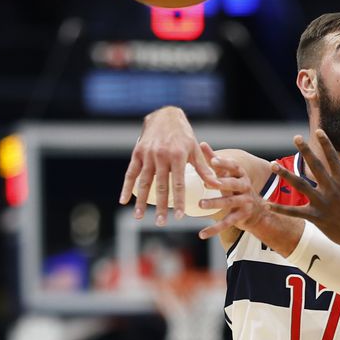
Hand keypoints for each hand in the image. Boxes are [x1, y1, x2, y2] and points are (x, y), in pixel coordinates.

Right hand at [119, 107, 219, 224]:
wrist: (165, 116)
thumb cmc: (184, 136)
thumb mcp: (195, 150)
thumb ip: (204, 168)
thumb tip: (216, 185)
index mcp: (177, 156)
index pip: (179, 184)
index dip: (179, 201)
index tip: (179, 217)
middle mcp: (161, 156)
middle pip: (161, 186)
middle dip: (161, 206)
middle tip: (161, 223)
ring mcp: (147, 155)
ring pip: (144, 182)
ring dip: (141, 201)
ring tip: (139, 217)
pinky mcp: (137, 153)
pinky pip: (130, 173)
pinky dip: (126, 187)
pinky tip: (123, 201)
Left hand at [196, 153, 267, 239]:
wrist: (258, 212)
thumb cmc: (237, 188)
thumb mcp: (229, 174)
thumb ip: (215, 160)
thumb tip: (202, 143)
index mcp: (241, 175)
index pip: (234, 166)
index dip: (224, 163)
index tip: (212, 160)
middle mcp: (245, 187)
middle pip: (234, 184)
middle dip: (221, 183)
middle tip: (207, 183)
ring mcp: (245, 202)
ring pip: (229, 202)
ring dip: (215, 203)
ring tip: (201, 205)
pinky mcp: (242, 217)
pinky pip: (227, 223)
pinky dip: (214, 229)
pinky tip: (201, 234)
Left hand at [268, 131, 339, 252]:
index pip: (333, 158)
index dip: (326, 144)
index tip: (319, 131)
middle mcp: (331, 189)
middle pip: (315, 166)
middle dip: (305, 151)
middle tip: (296, 137)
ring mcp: (322, 203)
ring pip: (300, 185)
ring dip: (286, 175)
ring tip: (274, 165)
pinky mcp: (316, 217)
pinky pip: (295, 212)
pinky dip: (281, 209)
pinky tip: (268, 204)